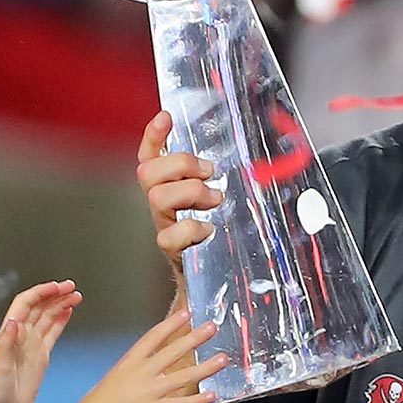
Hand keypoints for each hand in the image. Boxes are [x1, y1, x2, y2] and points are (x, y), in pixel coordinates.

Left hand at [0, 280, 80, 402]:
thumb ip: (5, 344)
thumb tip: (14, 322)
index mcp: (10, 335)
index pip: (25, 305)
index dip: (41, 293)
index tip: (57, 287)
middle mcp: (21, 337)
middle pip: (39, 307)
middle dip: (55, 294)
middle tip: (71, 287)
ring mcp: (32, 345)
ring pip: (48, 317)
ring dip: (60, 304)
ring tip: (75, 295)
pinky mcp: (41, 355)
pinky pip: (53, 332)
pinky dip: (61, 320)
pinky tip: (68, 312)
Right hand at [44, 308, 229, 402]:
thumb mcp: (113, 380)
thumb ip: (134, 372)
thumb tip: (153, 368)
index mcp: (127, 363)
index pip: (152, 337)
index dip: (171, 324)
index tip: (187, 313)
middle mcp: (139, 374)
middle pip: (172, 351)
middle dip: (194, 338)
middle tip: (212, 327)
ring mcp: (147, 392)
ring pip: (183, 376)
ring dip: (206, 367)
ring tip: (224, 359)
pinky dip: (198, 399)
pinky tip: (213, 394)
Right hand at [136, 110, 222, 285]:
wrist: (216, 285)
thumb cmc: (224, 240)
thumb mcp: (228, 205)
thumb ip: (228, 182)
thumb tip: (253, 152)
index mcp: (171, 191)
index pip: (151, 158)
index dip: (154, 137)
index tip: (166, 116)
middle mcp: (163, 208)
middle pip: (148, 173)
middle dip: (181, 165)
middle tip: (210, 173)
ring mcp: (166, 228)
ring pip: (157, 197)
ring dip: (189, 192)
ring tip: (214, 200)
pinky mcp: (175, 253)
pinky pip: (169, 237)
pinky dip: (190, 229)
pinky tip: (208, 230)